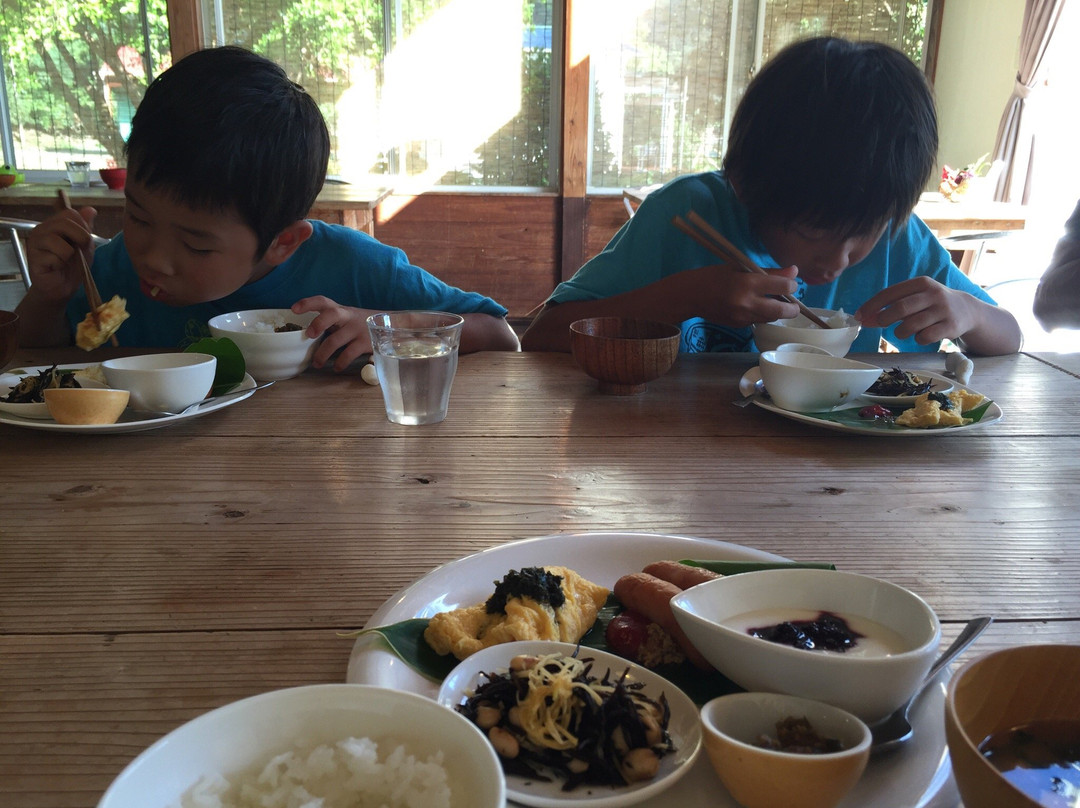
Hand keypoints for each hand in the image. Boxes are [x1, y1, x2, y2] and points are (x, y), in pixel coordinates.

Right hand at [25, 208, 97, 303]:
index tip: (83, 241)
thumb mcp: (85, 246)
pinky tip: (55, 268)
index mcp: (54, 224)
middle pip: (65, 223)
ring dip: (68, 254)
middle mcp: (42, 229)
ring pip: (58, 241)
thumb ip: (86, 228)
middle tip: (76, 252)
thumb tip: (91, 209)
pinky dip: (60, 265)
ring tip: (63, 260)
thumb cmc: (73, 266)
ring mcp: (35, 243)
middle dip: (80, 239)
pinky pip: (54, 257)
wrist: (63, 287)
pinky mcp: (33, 257)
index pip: (70, 213)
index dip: (83, 227)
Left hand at [291, 296, 375, 371]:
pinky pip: (349, 354)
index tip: (294, 309)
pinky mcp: (365, 343)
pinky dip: (340, 362)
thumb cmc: (359, 325)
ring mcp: (357, 330)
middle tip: (309, 335)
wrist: (391, 326)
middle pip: (331, 314)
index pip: (322, 301)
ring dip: (323, 353)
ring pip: (336, 340)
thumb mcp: (346, 319)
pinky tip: (336, 368)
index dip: (307, 303)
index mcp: (339, 310)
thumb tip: (304, 338)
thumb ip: (330, 324)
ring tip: (317, 363)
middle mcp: (347, 317)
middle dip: (318, 323)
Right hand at [683, 263, 800, 326]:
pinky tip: (753, 306)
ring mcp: (743, 317)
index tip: (790, 283)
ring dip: (778, 312)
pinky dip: (762, 314)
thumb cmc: (715, 276)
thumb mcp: (741, 268)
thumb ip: (769, 272)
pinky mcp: (739, 325)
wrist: (691, 295)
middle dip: (793, 308)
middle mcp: (747, 303)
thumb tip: (794, 272)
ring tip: (773, 301)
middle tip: (793, 303)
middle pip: (782, 311)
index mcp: (748, 283)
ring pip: (772, 318)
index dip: (792, 285)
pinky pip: (758, 321)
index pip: (783, 287)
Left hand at [855, 277, 975, 345]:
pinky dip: (917, 339)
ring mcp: (943, 310)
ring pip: (911, 325)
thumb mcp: (915, 298)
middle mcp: (933, 294)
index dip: (871, 306)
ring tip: (903, 331)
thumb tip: (862, 318)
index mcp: (921, 283)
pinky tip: (921, 335)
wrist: (967, 311)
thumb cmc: (931, 304)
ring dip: (900, 332)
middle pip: (900, 308)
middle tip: (880, 324)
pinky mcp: (951, 326)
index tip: (859, 316)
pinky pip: (925, 337)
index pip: (890, 293)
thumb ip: (891, 306)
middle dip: (884, 319)